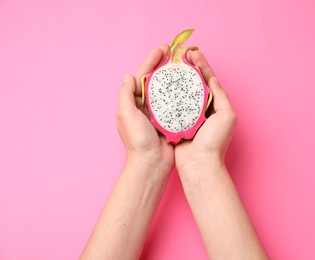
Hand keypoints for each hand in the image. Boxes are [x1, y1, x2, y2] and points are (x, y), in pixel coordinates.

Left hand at [116, 45, 173, 173]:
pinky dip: (180, 93)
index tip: (162, 49)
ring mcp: (158, 113)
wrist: (152, 163)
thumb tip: (128, 76)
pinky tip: (189, 85)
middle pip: (155, 80)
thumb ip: (125, 95)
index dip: (151, 61)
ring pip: (166, 90)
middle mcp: (145, 106)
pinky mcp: (170, 120)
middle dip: (163, 65)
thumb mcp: (126, 114)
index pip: (142, 76)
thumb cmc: (138, 141)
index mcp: (133, 103)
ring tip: (183, 65)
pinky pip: (175, 102)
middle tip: (173, 52)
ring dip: (173, 77)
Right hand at [175, 51, 236, 172]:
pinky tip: (162, 84)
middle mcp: (203, 108)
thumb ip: (221, 96)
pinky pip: (172, 104)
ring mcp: (190, 114)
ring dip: (178, 78)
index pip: (209, 79)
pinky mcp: (178, 121)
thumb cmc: (214, 142)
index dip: (201, 65)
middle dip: (188, 67)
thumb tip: (212, 78)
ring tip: (171, 65)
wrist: (199, 164)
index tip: (193, 53)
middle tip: (180, 55)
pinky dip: (169, 93)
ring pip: (183, 91)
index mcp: (216, 104)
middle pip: (195, 82)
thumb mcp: (226, 116)